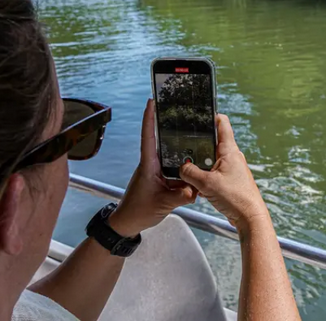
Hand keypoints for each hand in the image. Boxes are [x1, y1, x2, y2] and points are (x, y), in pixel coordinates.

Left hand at [108, 99, 196, 236]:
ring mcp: (157, 171)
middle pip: (163, 140)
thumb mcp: (163, 204)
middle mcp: (152, 164)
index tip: (152, 101)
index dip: (149, 118)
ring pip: (172, 156)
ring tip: (197, 142)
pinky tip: (196, 171)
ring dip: (182, 151)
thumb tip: (196, 189)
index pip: (148, 136)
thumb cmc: (138, 211)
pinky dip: (185, 170)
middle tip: (183, 113)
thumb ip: (181, 196)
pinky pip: (176, 170)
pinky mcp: (162, 179)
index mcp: (148, 165)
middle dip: (171, 126)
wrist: (128, 223)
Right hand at [179, 114, 269, 231]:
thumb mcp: (206, 183)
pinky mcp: (229, 181)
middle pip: (213, 141)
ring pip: (211, 159)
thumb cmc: (235, 198)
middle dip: (198, 143)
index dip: (211, 115)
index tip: (198, 113)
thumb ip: (190, 172)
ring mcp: (231, 169)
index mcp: (229, 150)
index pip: (222, 123)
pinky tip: (196, 183)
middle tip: (183, 142)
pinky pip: (213, 172)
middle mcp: (232, 157)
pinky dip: (204, 175)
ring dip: (200, 162)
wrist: (249, 218)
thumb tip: (182, 167)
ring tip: (187, 166)